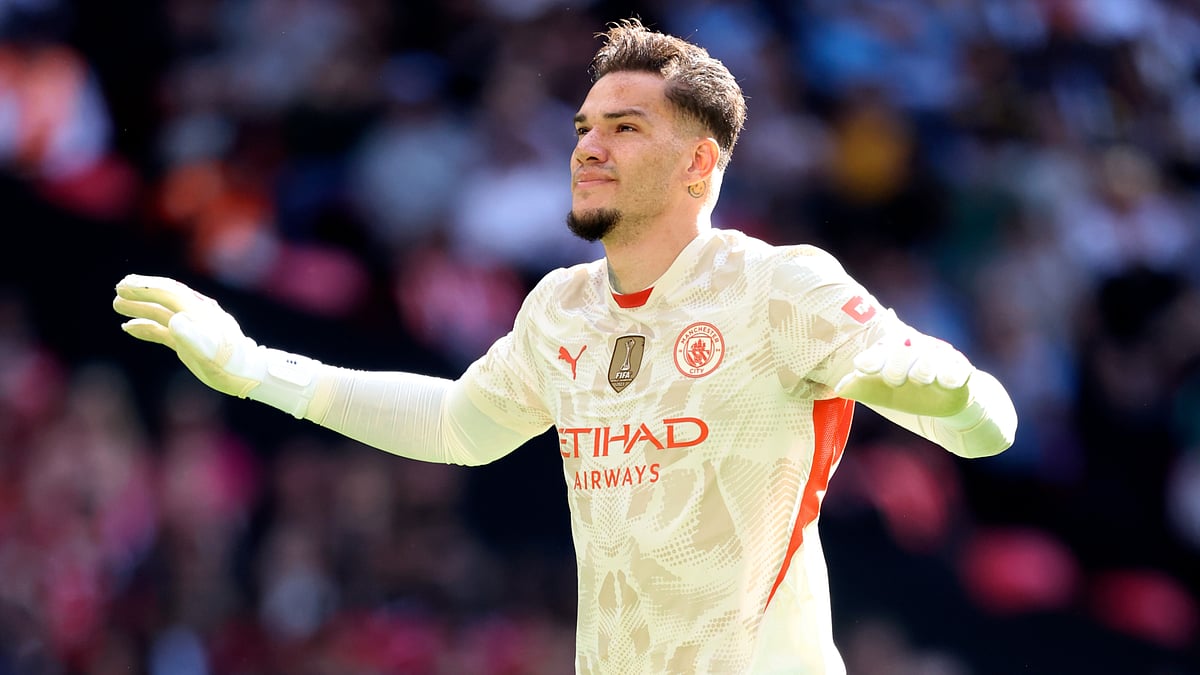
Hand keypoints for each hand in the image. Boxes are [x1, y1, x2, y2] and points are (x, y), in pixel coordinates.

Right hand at [113, 274, 264, 397]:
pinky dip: (147, 326)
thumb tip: (173, 321)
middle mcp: (195, 314)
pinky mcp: (189, 340)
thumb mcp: (210, 351)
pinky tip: (130, 327)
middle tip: (117, 289)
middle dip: (141, 292)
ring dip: (140, 308)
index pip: (169, 292)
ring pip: (161, 312)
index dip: (147, 287)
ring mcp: (191, 327)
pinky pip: (163, 329)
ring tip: (117, 305)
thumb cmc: (230, 363)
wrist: (246, 374)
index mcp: (199, 311)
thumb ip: (191, 336)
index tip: (125, 285)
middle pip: (164, 297)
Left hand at [834, 333, 973, 416]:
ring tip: (920, 379)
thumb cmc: (907, 394)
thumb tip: (838, 387)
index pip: (882, 348)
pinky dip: (952, 375)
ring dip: (923, 368)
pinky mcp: (962, 371)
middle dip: (896, 364)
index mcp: (895, 350)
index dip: (872, 357)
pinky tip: (947, 382)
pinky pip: (958, 369)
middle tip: (894, 380)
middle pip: (905, 348)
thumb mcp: (881, 393)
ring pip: (931, 357)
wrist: (946, 406)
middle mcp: (917, 350)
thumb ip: (861, 387)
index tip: (860, 367)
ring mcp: (940, 359)